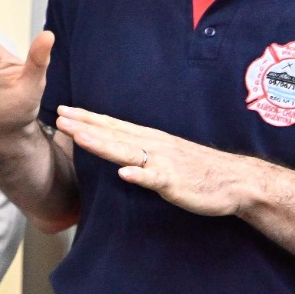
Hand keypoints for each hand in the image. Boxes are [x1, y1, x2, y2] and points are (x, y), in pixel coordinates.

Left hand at [54, 105, 257, 217]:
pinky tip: (125, 175)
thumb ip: (140, 148)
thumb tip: (114, 144)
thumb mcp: (164, 153)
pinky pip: (155, 179)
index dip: (87, 118)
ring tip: (80, 137)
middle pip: (113, 134)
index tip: (62, 110)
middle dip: (85, 126)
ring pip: (128, 152)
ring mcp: (163, 163)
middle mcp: (153, 145)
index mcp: (149, 139)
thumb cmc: (198, 169)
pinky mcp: (175, 182)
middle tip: (59, 117)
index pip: (112, 125)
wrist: (235, 181)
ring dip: (103, 144)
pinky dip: (140, 176)